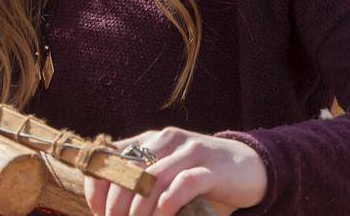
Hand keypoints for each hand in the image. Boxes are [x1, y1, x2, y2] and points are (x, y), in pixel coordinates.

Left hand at [83, 128, 266, 215]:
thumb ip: (143, 179)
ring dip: (139, 209)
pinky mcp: (212, 169)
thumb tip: (109, 206)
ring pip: (153, 178)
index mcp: (152, 140)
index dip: (98, 184)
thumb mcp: (168, 172)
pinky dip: (168, 204)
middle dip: (117, 203)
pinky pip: (184, 185)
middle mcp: (168, 140)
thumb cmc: (202, 176)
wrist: (252, 167)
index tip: (98, 210)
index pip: (112, 155)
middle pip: (129, 170)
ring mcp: (191, 152)